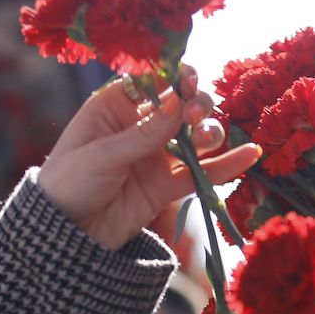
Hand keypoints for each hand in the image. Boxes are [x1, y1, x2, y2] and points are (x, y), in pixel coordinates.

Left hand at [36, 67, 259, 249]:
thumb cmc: (68, 184)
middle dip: (196, 104)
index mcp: (115, 106)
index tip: (190, 79)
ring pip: (196, 135)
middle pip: (182, 104)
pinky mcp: (168, 184)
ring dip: (209, 131)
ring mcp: (156, 155)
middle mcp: (141, 126)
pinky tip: (249, 155)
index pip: (153, 80)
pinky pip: (202, 171)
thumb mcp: (102, 155)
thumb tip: (180, 102)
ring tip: (207, 140)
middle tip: (195, 115)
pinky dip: (226, 164)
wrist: (65, 237)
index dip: (176, 76)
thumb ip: (145, 134)